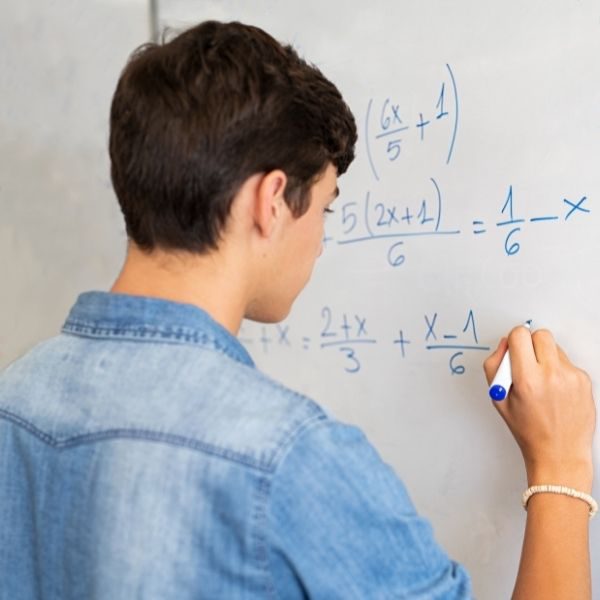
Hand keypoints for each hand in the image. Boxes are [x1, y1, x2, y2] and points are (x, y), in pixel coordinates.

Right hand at [484, 326, 594, 491]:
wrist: (560, 453)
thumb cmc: (529, 430)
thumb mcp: (499, 399)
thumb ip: (495, 366)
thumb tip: (504, 345)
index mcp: (526, 380)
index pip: (520, 335)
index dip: (513, 339)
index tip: (513, 348)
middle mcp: (551, 375)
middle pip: (540, 334)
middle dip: (530, 343)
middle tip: (527, 361)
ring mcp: (571, 377)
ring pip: (555, 347)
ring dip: (546, 356)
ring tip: (541, 380)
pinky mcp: (584, 380)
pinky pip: (567, 362)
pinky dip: (559, 370)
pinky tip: (555, 389)